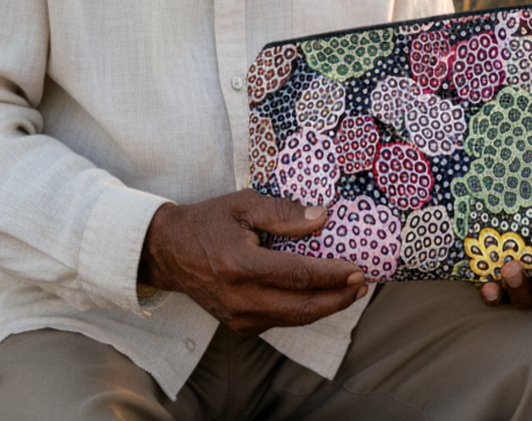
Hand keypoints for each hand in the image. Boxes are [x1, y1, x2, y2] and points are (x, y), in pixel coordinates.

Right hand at [138, 191, 366, 335]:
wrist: (168, 252)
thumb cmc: (208, 223)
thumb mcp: (243, 205)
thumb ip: (283, 213)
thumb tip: (322, 218)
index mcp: (241, 265)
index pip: (299, 275)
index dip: (333, 274)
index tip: (358, 268)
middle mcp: (240, 298)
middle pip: (302, 307)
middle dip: (339, 298)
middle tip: (363, 284)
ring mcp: (238, 317)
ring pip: (294, 319)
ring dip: (326, 308)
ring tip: (350, 292)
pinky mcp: (239, 326)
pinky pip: (280, 321)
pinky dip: (304, 311)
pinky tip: (320, 296)